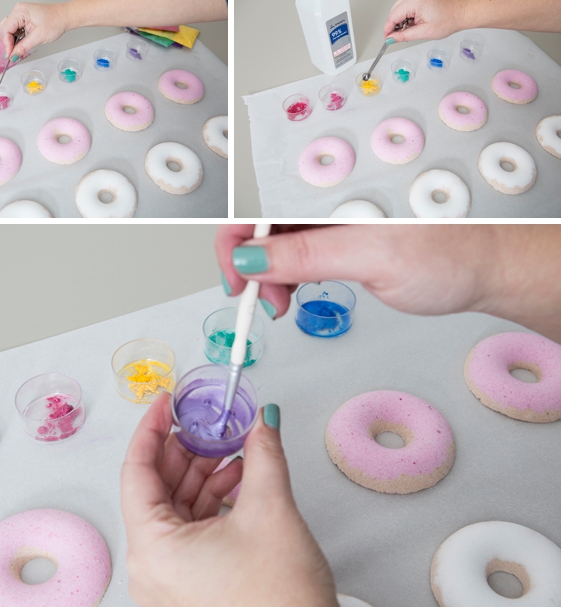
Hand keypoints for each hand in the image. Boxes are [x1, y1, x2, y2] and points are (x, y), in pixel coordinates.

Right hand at [0, 2, 69, 59]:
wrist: (64, 17)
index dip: (7, 44)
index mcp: (20, 12)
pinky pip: (16, 28)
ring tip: (19, 51)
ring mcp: (20, 14)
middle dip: (9, 43)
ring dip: (13, 41)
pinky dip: (17, 38)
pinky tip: (21, 45)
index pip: (6, 29)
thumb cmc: (55, 22)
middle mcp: (18, 11)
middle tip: (14, 55)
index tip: (10, 55)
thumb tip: (14, 54)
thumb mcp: (39, 37)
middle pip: (5, 29)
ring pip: (10, 29)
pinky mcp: (24, 18)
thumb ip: (24, 46)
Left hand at [121, 393, 370, 606]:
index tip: (168, 402)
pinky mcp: (191, 583)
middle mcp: (150, 567)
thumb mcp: (270, 507)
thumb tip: (262, 420)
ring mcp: (170, 579)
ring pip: (177, 507)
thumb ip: (263, 452)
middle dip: (187, 449)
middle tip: (211, 421)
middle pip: (157, 488)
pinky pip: (190, 527)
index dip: (152, 428)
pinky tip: (240, 479)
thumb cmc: (281, 601)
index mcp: (151, 550)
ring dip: (205, 473)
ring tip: (236, 448)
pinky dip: (211, 499)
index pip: (136, 471)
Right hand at [217, 224, 495, 318]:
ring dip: (268, 272)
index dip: (236, 240)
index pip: (260, 203)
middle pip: (262, 222)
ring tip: (282, 300)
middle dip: (252, 263)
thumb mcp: (374, 258)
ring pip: (278, 239)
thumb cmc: (453, 254)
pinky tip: (294, 286)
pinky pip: (299, 248)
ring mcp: (335, 215)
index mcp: (335, 188)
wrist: (488, 268)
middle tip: (263, 299)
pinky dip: (288, 272)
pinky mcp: (342, 233)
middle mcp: (330, 197)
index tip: (236, 279)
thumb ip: (308, 255)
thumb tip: (251, 258)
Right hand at [383, 0, 467, 41]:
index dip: (388, 29)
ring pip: (399, 7)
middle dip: (393, 24)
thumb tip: (391, 38)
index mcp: (416, 2)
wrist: (461, 12)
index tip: (387, 38)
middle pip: (394, 10)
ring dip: (400, 20)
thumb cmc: (448, 19)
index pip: (393, 15)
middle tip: (397, 36)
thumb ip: (404, 36)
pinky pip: (406, 4)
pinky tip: (412, 22)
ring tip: (409, 29)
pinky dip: (406, 15)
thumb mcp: (424, 32)